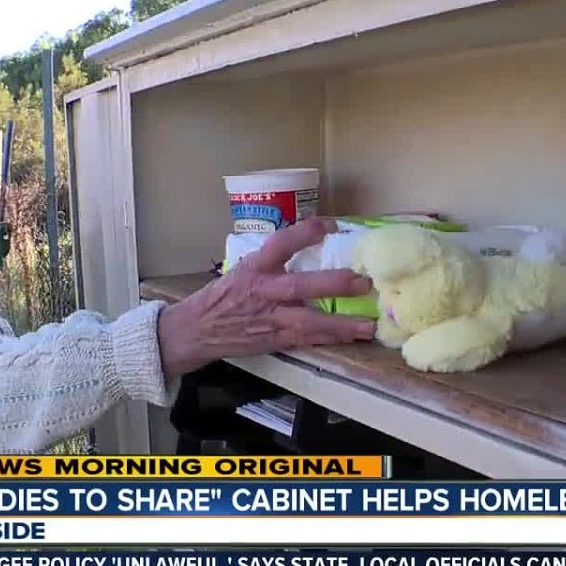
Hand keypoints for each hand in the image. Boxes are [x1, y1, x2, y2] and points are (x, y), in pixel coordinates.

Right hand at [158, 217, 376, 377]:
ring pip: (309, 322)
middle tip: (362, 281)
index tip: (331, 225)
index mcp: (254, 267)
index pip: (281, 243)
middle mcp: (264, 291)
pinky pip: (307, 340)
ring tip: (369, 324)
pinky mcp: (274, 340)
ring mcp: (270, 318)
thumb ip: (272, 261)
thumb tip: (308, 241)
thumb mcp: (243, 270)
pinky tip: (353, 337)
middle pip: (300, 286)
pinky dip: (331, 338)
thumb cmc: (223, 296)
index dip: (306, 232)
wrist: (196, 330)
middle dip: (333, 284)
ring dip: (342, 324)